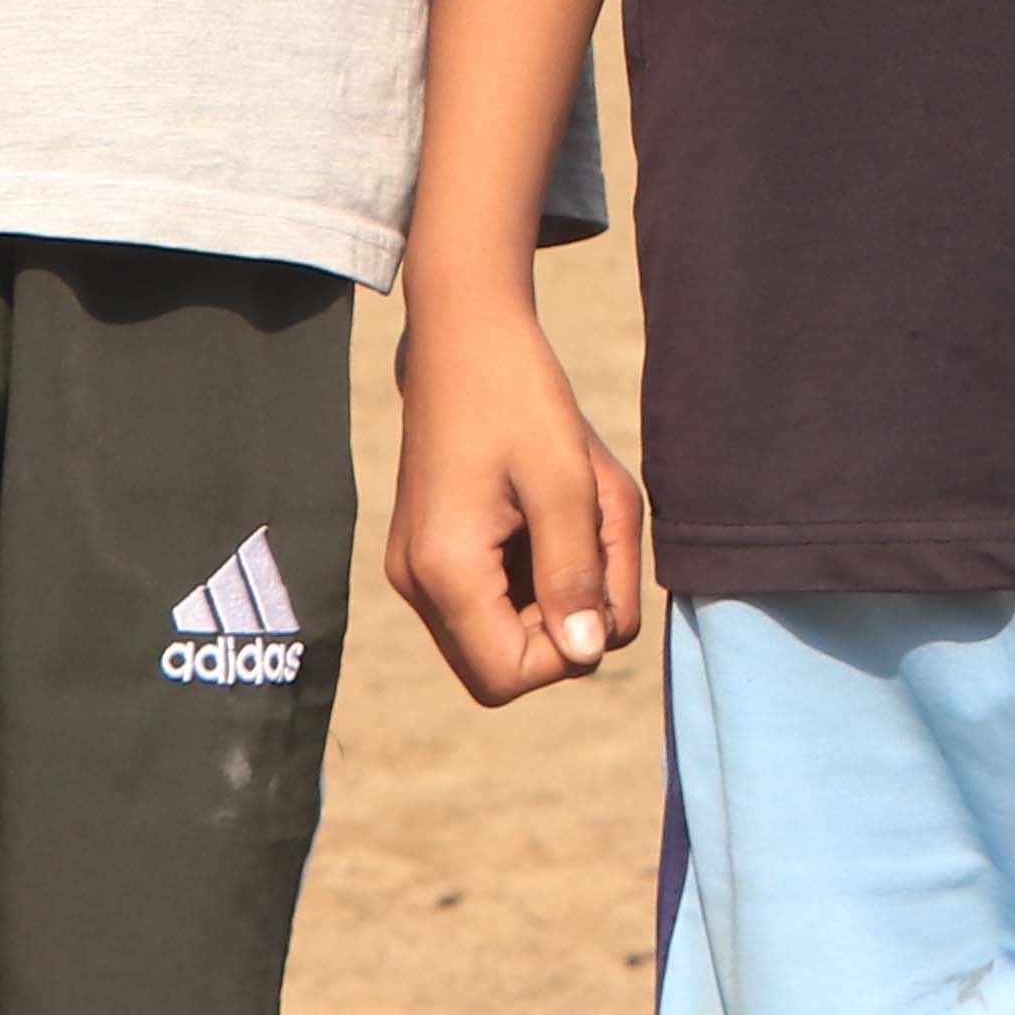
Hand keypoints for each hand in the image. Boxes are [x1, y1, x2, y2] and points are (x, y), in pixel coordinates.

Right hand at [388, 296, 646, 704]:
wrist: (466, 336)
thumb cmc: (521, 397)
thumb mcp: (569, 484)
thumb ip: (578, 574)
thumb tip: (588, 653)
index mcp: (444, 570)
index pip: (508, 677)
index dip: (569, 648)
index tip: (597, 576)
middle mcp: (417, 584)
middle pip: (506, 665)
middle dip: (569, 617)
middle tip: (596, 536)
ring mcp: (419, 571)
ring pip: (507, 631)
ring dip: (560, 587)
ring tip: (577, 511)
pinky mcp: (433, 555)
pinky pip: (496, 598)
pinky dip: (539, 569)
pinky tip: (550, 510)